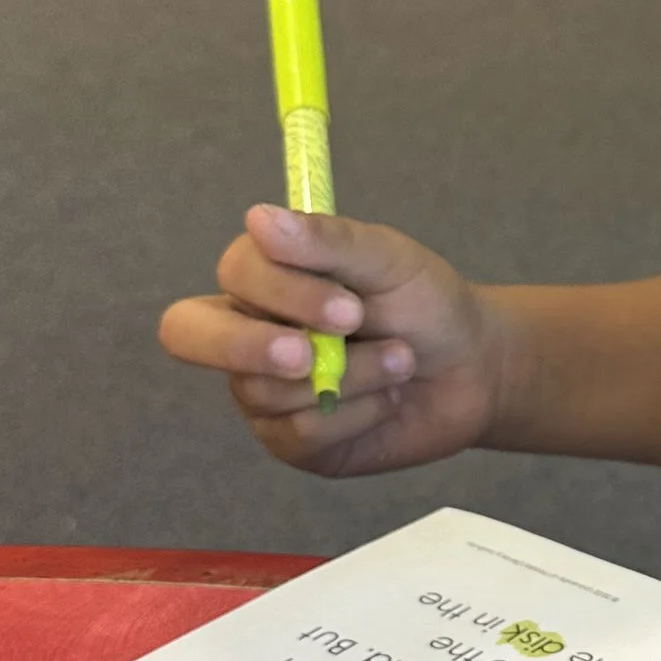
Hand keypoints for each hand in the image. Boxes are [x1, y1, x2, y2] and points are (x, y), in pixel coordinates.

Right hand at [157, 205, 509, 478]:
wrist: (473, 367)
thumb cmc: (424, 303)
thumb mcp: (387, 259)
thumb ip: (328, 241)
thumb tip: (258, 219)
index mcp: (264, 279)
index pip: (233, 274)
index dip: (278, 291)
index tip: (349, 306)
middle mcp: (247, 333)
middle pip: (188, 335)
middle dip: (250, 347)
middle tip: (309, 356)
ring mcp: (263, 391)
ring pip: (264, 390)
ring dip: (350, 377)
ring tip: (400, 362)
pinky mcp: (291, 441)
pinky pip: (300, 433)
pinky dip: (357, 413)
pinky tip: (387, 399)